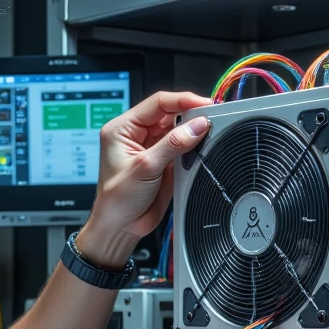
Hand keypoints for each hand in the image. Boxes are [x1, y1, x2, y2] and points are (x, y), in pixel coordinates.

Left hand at [76, 91, 211, 269]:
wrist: (121, 228)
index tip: (203, 104)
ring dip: (193, 133)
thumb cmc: (117, 200)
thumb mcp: (145, 167)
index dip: (182, 101)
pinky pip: (183, 148)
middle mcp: (137, 135)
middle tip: (211, 119)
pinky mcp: (164, 162)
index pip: (157, 103)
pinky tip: (201, 149)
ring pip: (179, 131)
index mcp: (123, 128)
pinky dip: (194, 148)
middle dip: (190, 116)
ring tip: (208, 134)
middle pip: (170, 114)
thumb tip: (197, 125)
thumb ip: (173, 144)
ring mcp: (152, 148)